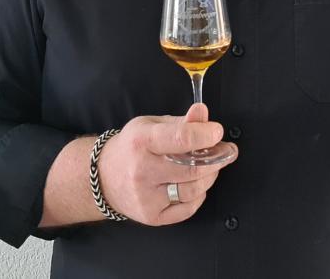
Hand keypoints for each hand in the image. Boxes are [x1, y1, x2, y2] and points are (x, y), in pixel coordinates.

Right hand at [96, 103, 237, 225]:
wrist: (103, 177)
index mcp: (141, 141)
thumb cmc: (132, 147)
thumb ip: (181, 122)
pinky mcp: (151, 216)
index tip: (217, 132)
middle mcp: (142, 170)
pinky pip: (188, 208)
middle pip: (192, 168)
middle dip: (216, 158)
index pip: (181, 138)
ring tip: (208, 167)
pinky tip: (192, 185)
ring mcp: (146, 196)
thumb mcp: (151, 125)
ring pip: (193, 190)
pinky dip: (197, 196)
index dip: (205, 135)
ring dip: (209, 177)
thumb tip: (203, 113)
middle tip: (225, 151)